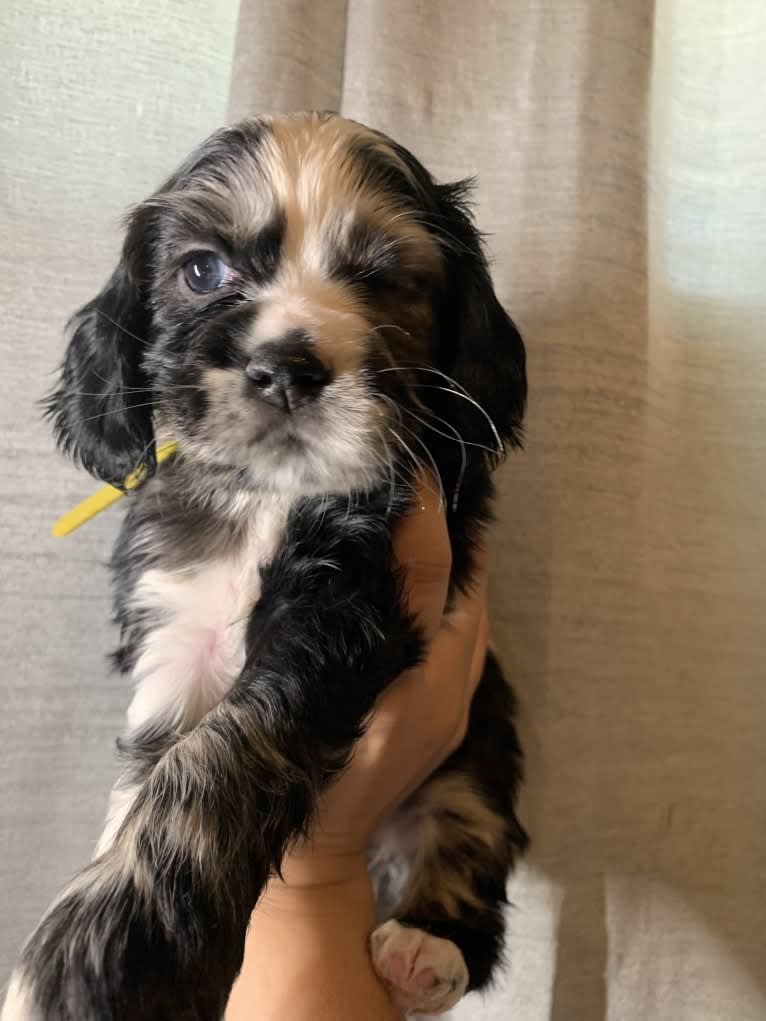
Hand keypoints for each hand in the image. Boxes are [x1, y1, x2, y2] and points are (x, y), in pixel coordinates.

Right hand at [278, 473, 488, 887]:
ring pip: (468, 617)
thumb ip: (356, 615)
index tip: (420, 467)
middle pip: (470, 590)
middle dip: (457, 538)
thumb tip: (378, 539)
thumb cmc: (314, 762)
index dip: (431, 515)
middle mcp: (453, 683)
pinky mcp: (445, 718)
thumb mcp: (323, 681)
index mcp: (428, 671)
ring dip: (455, 570)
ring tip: (429, 524)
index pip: (439, 570)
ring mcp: (453, 704)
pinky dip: (447, 607)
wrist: (319, 848)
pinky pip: (458, 645)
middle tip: (429, 488)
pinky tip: (420, 588)